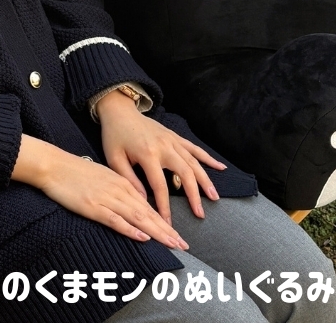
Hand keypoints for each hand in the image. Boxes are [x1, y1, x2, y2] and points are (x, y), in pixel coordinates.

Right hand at [11, 134, 188, 249]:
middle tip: (184, 245)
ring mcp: (106, 198)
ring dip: (157, 232)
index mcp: (122, 183)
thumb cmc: (76, 173)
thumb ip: (119, 191)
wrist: (55, 165)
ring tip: (172, 243)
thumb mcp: (103, 178)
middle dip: (167, 231)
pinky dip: (130, 229)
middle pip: (147, 213)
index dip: (165, 222)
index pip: (148, 206)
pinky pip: (115, 220)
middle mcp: (119, 190)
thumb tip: (135, 204)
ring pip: (137, 217)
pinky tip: (142, 237)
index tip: (178, 236)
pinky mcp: (93, 206)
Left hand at [95, 88, 226, 223]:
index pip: (160, 186)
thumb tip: (143, 201)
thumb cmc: (114, 136)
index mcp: (148, 154)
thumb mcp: (114, 158)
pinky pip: (194, 148)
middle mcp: (164, 147)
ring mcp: (172, 140)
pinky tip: (220, 168)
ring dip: (205, 180)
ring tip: (214, 197)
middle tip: (200, 214)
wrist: (119, 110)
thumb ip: (129, 179)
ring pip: (194, 162)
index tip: (168, 224)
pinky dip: (208, 158)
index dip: (165, 207)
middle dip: (194, 195)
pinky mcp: (175, 136)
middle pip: (185, 174)